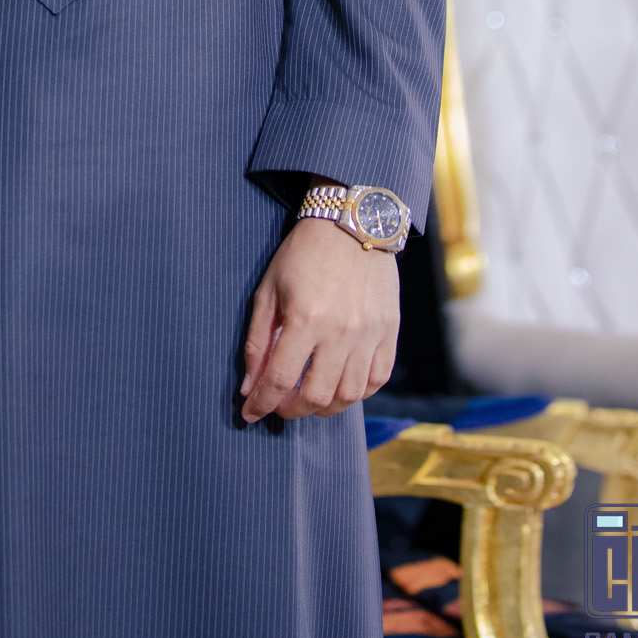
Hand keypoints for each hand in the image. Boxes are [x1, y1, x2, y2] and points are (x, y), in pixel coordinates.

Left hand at [240, 217, 399, 422]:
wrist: (351, 224)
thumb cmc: (304, 254)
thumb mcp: (269, 289)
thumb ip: (257, 340)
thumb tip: (249, 386)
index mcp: (305, 318)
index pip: (280, 379)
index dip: (261, 403)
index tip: (250, 412)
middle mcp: (340, 332)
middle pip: (316, 397)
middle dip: (292, 410)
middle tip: (280, 404)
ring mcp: (369, 334)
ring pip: (348, 396)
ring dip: (325, 407)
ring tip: (309, 398)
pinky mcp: (389, 331)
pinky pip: (377, 380)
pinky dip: (358, 393)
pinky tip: (341, 386)